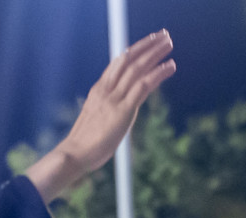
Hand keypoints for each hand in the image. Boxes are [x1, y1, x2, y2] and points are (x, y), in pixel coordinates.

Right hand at [23, 30, 176, 202]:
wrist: (74, 154)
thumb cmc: (84, 144)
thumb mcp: (96, 121)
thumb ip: (106, 113)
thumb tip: (113, 116)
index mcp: (98, 90)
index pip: (117, 64)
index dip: (133, 52)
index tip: (146, 44)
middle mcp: (105, 89)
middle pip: (127, 60)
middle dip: (146, 46)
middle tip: (163, 35)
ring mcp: (114, 99)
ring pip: (136, 68)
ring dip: (154, 53)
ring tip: (169, 43)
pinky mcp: (123, 110)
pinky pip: (142, 86)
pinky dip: (158, 74)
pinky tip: (170, 66)